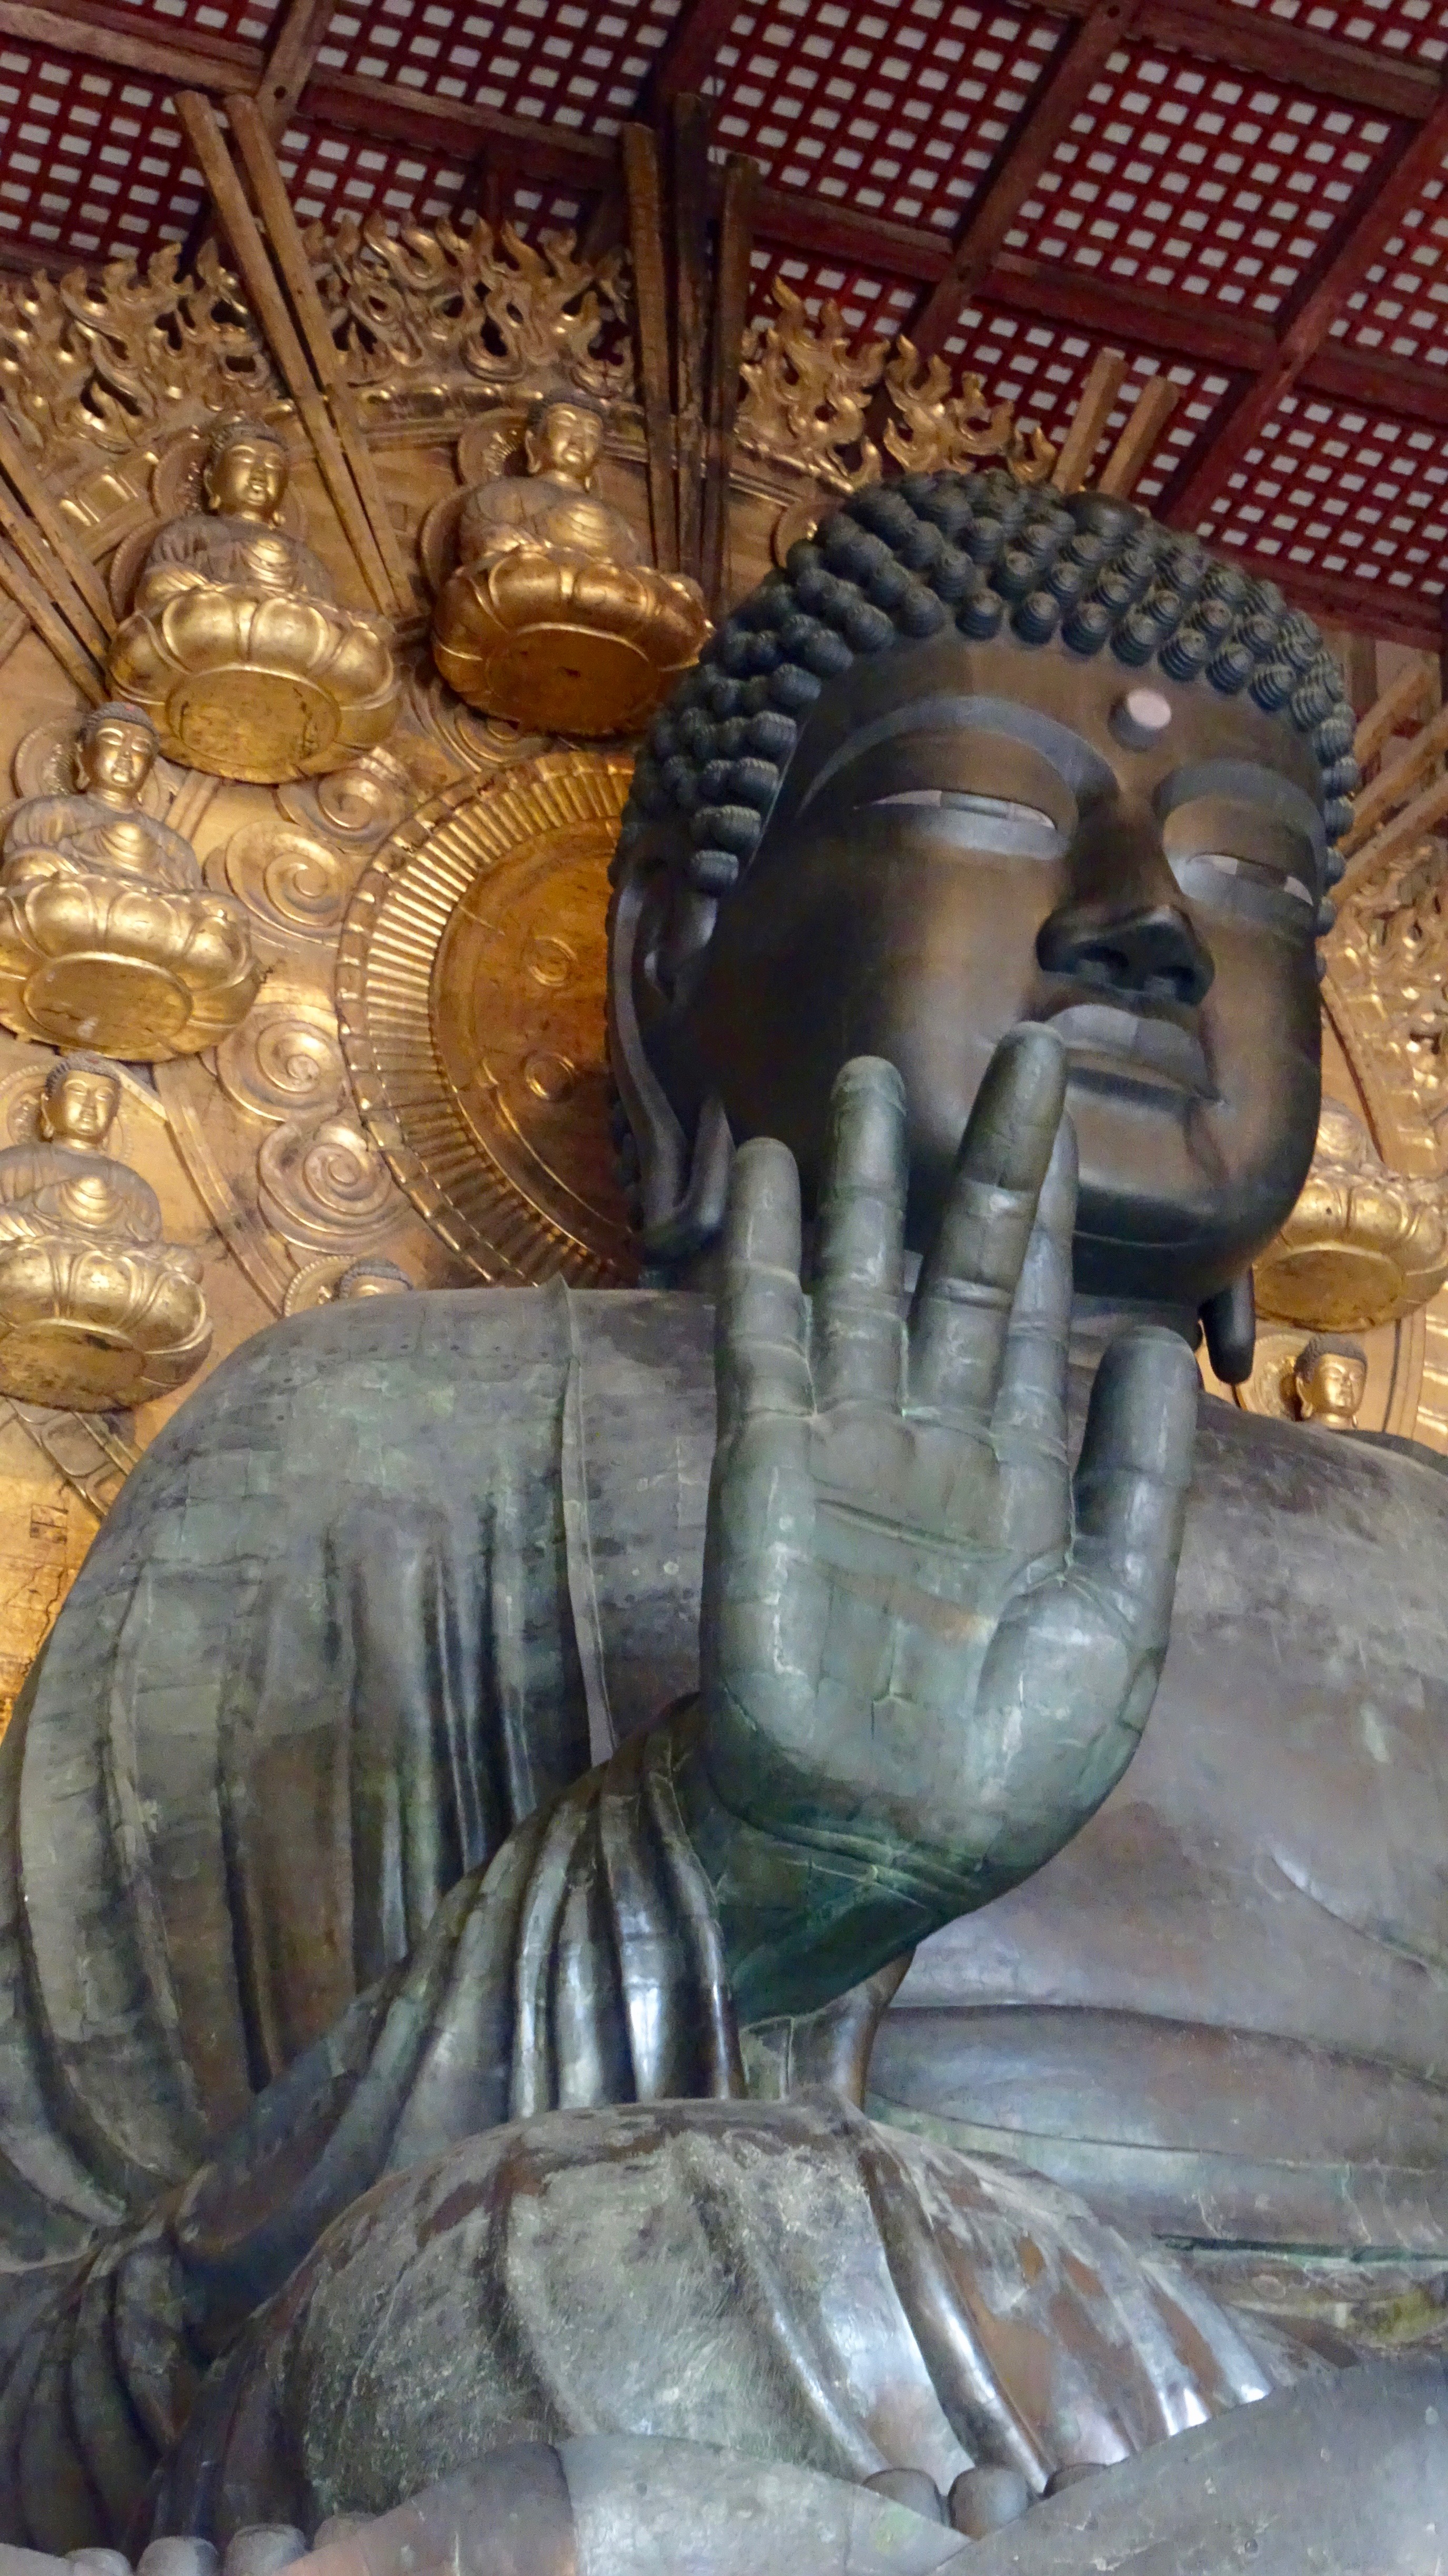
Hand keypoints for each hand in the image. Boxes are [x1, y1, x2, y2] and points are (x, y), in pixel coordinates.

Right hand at [684, 1028, 1197, 2020]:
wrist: (880, 1849)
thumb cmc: (1002, 1764)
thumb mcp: (1115, 1623)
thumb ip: (1137, 1485)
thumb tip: (1165, 1350)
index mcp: (1018, 1477)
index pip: (1034, 1311)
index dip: (1050, 1210)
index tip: (1062, 1111)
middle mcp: (932, 1442)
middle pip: (958, 1270)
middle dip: (982, 1164)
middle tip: (1012, 1051)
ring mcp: (846, 1449)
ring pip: (859, 1285)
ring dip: (863, 1185)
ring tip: (867, 1082)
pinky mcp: (769, 1470)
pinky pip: (767, 1343)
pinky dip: (770, 1259)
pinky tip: (773, 1179)